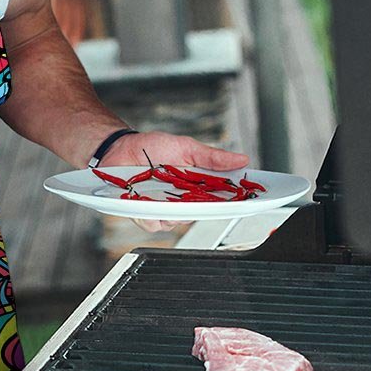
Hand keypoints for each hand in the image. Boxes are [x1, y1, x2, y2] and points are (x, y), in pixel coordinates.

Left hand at [100, 131, 249, 233]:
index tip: (250, 200)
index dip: (236, 202)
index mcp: (197, 186)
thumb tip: (241, 159)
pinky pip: (153, 223)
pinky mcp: (144, 214)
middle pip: (202, 214)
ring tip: (165, 191)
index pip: (222, 199)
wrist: (120, 149)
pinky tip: (146, 200)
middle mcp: (183, 201)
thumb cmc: (152, 147)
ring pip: (177, 222)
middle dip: (203, 207)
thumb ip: (212, 157)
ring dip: (173, 209)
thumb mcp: (186, 147)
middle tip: (198, 193)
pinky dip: (150, 213)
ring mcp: (164, 209)